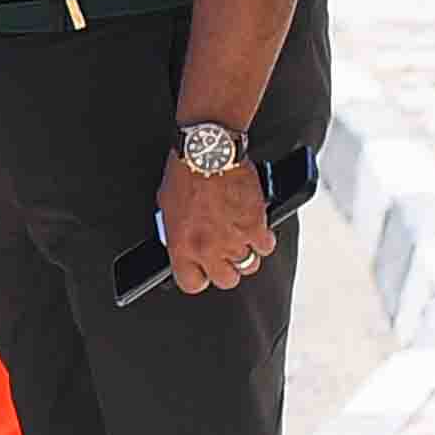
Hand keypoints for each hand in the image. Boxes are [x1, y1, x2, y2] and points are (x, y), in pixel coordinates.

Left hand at [159, 147, 276, 297]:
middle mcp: (208, 248)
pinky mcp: (256, 226)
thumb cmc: (186, 172)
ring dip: (247, 253)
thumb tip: (183, 241)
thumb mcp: (168, 207)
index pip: (191, 283)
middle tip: (225, 252)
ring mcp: (234, 240)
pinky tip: (256, 226)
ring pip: (249, 266)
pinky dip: (263, 239)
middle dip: (227, 268)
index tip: (203, 270)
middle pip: (226, 280)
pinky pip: (266, 246)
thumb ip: (178, 232)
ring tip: (241, 237)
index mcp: (182, 246)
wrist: (209, 151)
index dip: (200, 277)